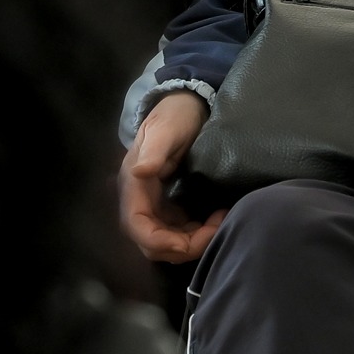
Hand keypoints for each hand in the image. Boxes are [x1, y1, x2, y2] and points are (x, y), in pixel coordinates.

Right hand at [119, 92, 224, 262]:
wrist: (186, 106)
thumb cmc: (175, 115)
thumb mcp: (167, 129)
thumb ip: (154, 151)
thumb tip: (139, 172)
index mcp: (133, 185)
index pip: (136, 226)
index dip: (159, 242)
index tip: (188, 244)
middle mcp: (140, 200)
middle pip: (151, 242)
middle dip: (182, 246)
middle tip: (216, 230)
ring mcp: (155, 204)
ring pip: (166, 240)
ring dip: (191, 242)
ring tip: (219, 223)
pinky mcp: (169, 205)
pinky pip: (178, 231)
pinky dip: (195, 234)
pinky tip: (215, 221)